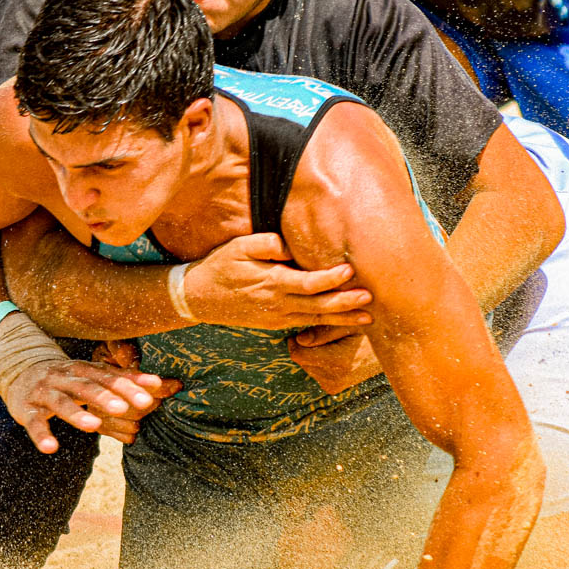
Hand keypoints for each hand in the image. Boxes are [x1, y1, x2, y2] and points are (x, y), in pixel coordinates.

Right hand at [0, 356, 176, 453]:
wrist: (21, 371)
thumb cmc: (69, 379)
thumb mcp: (96, 376)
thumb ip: (128, 381)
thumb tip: (172, 385)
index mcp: (86, 370)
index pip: (111, 376)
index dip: (131, 382)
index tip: (154, 389)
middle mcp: (66, 378)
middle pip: (88, 386)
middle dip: (106, 397)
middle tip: (126, 408)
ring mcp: (46, 392)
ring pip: (61, 402)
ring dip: (77, 414)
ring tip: (93, 426)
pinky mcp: (28, 409)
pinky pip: (35, 423)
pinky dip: (42, 435)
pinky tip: (51, 448)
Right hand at [185, 233, 373, 329]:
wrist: (198, 298)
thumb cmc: (220, 266)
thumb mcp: (238, 247)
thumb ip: (266, 244)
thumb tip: (289, 245)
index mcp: (270, 282)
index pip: (307, 283)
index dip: (329, 279)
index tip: (349, 270)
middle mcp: (277, 304)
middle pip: (318, 306)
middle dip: (346, 303)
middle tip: (370, 298)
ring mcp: (277, 317)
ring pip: (315, 319)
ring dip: (342, 319)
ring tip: (367, 318)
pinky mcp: (276, 323)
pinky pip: (306, 323)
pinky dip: (327, 324)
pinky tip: (344, 321)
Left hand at [288, 327, 380, 394]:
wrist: (393, 350)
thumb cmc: (371, 330)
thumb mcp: (350, 323)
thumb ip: (324, 331)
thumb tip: (299, 340)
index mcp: (339, 363)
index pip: (299, 354)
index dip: (295, 340)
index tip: (301, 328)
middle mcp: (335, 379)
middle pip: (302, 359)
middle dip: (307, 345)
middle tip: (322, 332)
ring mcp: (334, 386)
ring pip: (307, 364)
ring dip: (313, 352)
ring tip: (332, 341)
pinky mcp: (333, 387)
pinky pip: (315, 370)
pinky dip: (319, 360)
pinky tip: (334, 351)